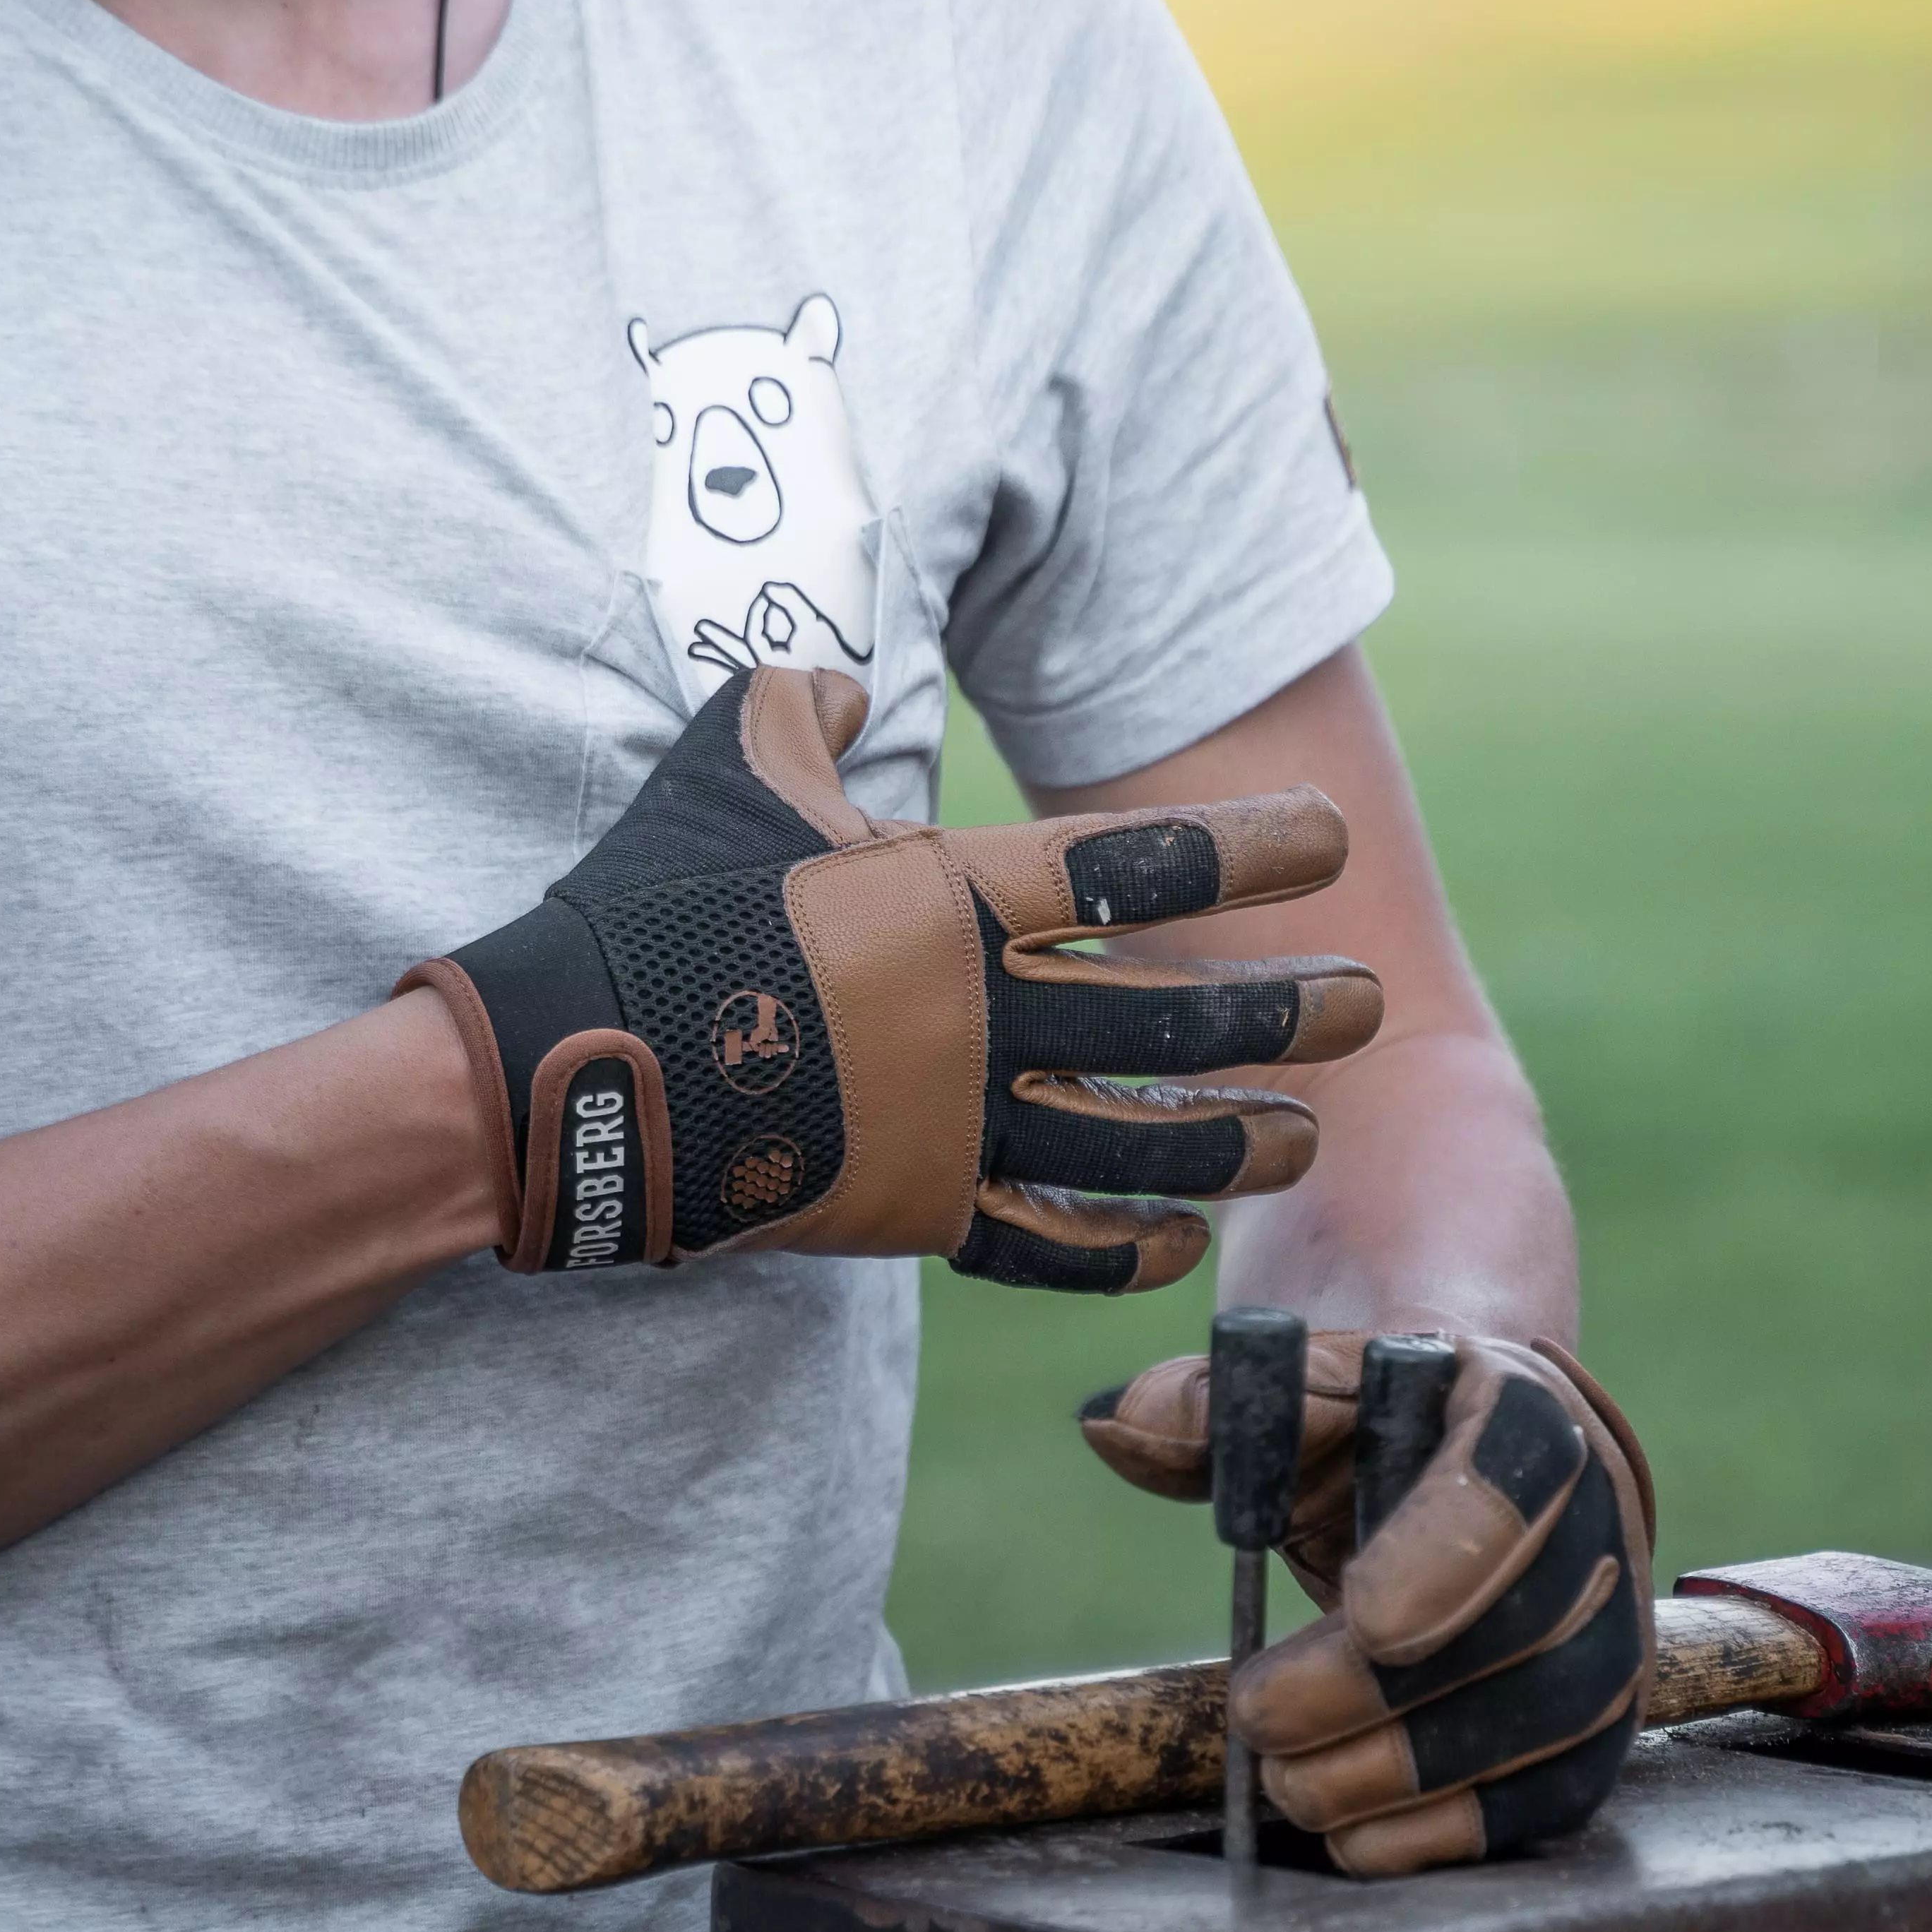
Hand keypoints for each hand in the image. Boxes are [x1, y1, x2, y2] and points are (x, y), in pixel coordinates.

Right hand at [406, 667, 1380, 1289]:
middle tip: (1360, 1006)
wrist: (571, 1069)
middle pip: (1172, 1014)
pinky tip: (1183, 1238)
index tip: (1328, 841)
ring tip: (1300, 1129)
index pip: (1131, 865)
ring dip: (1235, 1136)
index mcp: (944, 895)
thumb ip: (804, 712)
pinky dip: (1127, 1247)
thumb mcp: (727, 768)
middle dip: (1283, 1012)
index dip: (1245, 850)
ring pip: (1138, 1140)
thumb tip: (843, 684)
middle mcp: (974, 1014)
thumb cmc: (650, 908)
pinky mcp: (913, 1210)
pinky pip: (1051, 1244)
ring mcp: (949, 1123)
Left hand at [1083, 1330, 1652, 1875]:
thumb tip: (1125, 1426)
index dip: (1447, 1551)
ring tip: (1289, 1785)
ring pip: (1553, 1722)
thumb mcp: (1293, 1394)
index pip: (1511, 1473)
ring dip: (1409, 1774)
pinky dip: (1454, 1834)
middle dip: (1384, 1695)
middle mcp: (1596, 1518)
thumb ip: (1211, 1406)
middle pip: (1527, 1624)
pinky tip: (1354, 1838)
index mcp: (1520, 1410)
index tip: (1360, 1616)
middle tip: (1258, 1720)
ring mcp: (1615, 1627)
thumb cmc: (1367, 1431)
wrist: (1454, 1460)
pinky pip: (1557, 1795)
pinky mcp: (1599, 1722)